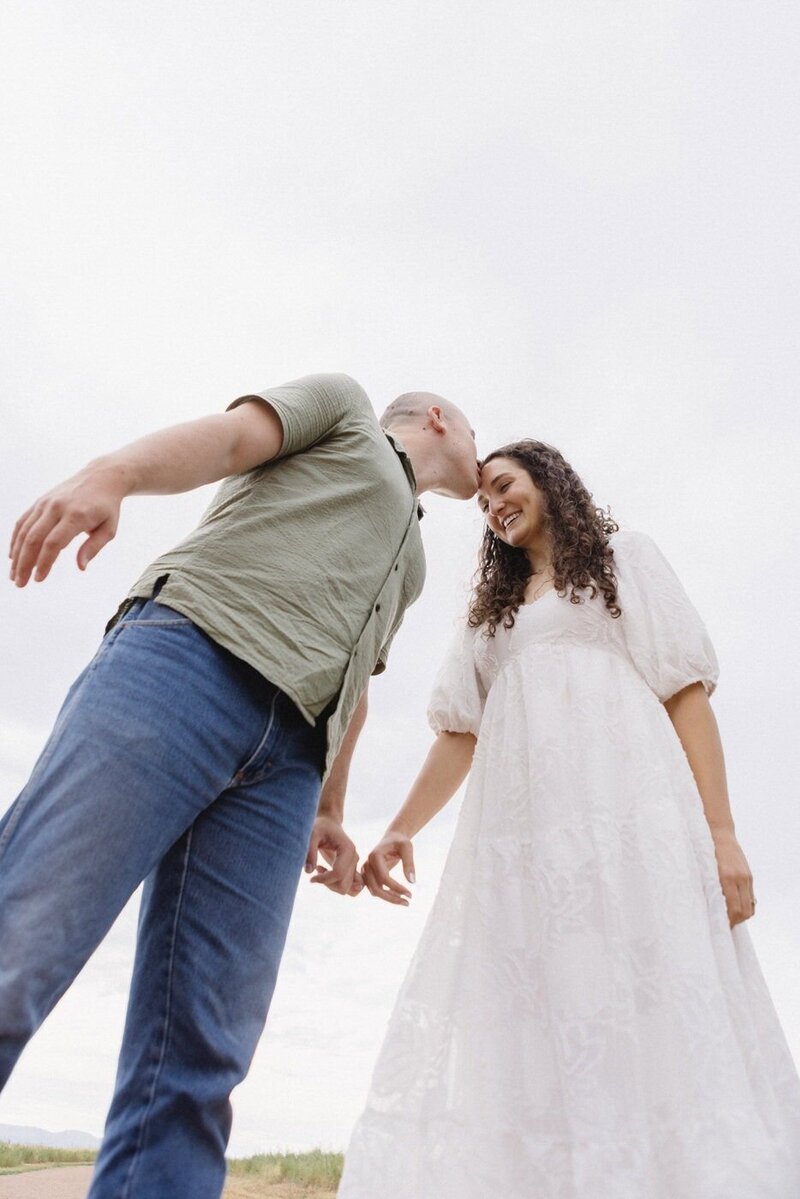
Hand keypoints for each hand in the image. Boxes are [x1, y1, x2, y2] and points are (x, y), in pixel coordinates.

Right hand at [9, 464, 123, 585]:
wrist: (101, 477)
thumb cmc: (107, 507)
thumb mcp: (109, 529)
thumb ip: (94, 548)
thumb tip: (81, 567)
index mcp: (76, 516)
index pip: (54, 543)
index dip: (44, 563)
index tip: (39, 580)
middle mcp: (57, 507)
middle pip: (34, 538)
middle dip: (24, 563)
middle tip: (20, 584)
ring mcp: (46, 503)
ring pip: (24, 531)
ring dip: (17, 554)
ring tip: (15, 575)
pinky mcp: (40, 501)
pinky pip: (23, 521)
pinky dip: (16, 539)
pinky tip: (13, 555)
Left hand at [305, 815, 362, 895]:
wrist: (328, 824)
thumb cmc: (319, 827)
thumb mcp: (312, 835)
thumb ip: (310, 852)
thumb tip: (308, 872)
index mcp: (348, 849)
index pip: (339, 873)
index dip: (323, 879)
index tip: (311, 877)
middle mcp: (354, 858)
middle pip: (344, 885)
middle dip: (327, 884)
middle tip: (315, 872)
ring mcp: (354, 865)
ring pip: (347, 889)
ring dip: (332, 886)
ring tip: (321, 871)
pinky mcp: (352, 869)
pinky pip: (350, 887)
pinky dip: (337, 886)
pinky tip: (326, 873)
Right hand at [362, 832, 415, 905]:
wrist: (392, 838)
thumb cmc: (400, 841)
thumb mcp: (407, 848)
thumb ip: (409, 863)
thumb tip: (411, 882)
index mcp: (375, 856)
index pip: (384, 877)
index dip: (396, 888)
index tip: (410, 894)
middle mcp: (368, 864)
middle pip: (376, 888)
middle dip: (392, 898)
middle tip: (408, 902)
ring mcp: (366, 871)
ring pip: (374, 891)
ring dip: (389, 898)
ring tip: (405, 901)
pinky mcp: (369, 876)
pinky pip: (375, 889)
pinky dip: (386, 894)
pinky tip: (399, 895)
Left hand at [712, 830, 755, 926]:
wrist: (719, 833)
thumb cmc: (706, 851)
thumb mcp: (705, 870)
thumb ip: (710, 888)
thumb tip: (712, 908)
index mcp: (727, 878)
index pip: (734, 909)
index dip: (730, 921)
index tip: (722, 927)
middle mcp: (740, 878)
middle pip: (745, 911)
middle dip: (736, 921)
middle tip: (725, 925)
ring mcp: (746, 877)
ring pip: (750, 906)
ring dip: (742, 915)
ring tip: (730, 917)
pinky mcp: (749, 875)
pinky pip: (751, 896)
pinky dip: (745, 905)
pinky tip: (736, 906)